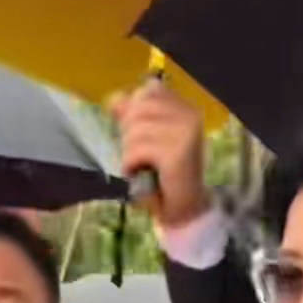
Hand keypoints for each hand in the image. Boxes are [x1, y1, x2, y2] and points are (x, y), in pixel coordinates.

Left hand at [112, 80, 208, 228]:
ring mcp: (185, 134)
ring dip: (129, 152)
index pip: (149, 91)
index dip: (133, 109)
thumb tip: (113, 100)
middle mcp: (189, 116)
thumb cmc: (166, 177)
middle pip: (138, 108)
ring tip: (139, 166)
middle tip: (138, 156)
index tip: (136, 134)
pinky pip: (136, 149)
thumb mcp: (149, 140)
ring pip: (135, 129)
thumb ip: (133, 117)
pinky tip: (137, 174)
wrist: (186, 212)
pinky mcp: (175, 153)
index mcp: (186, 109)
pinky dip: (129, 164)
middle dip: (129, 134)